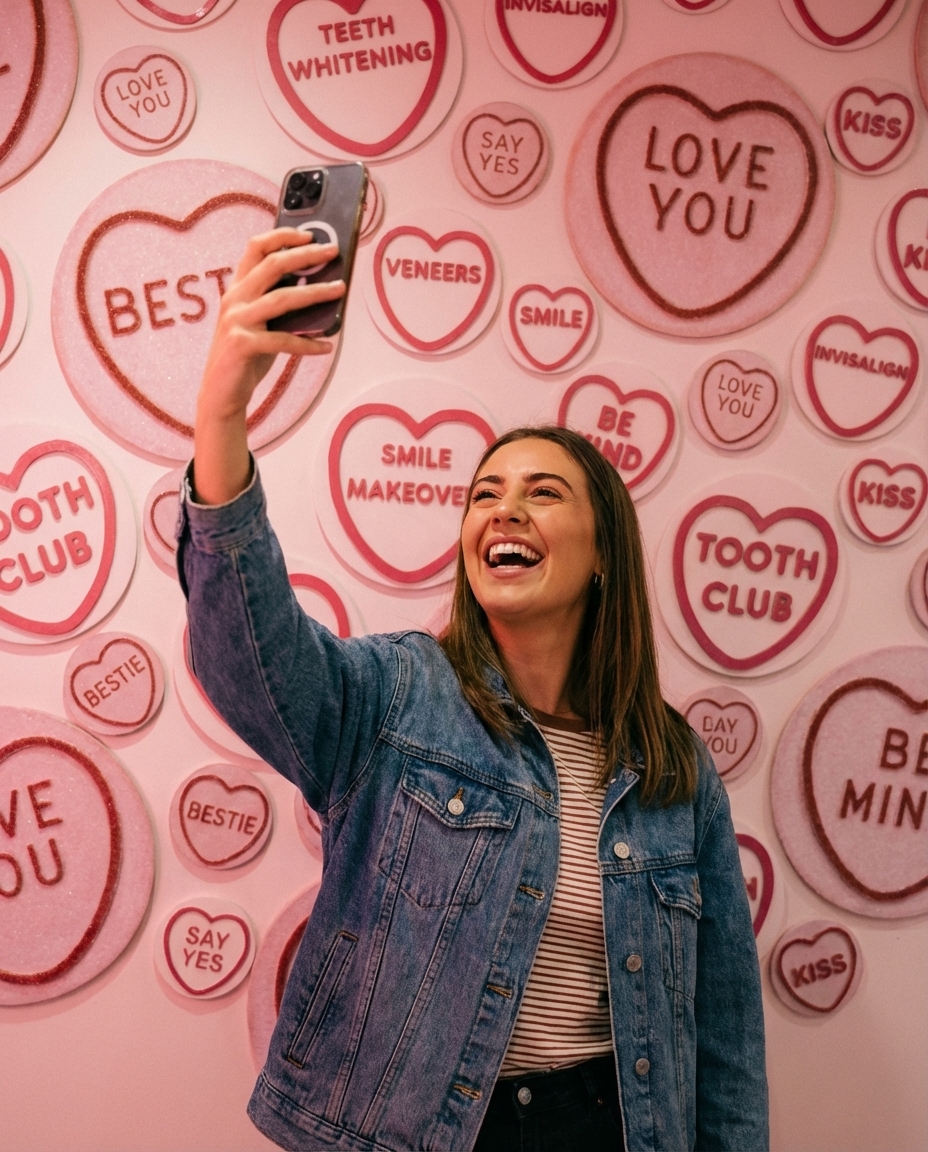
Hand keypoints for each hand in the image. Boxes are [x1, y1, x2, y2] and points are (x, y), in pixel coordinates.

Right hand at [193, 229, 345, 504]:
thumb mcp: (261, 324)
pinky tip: (326, 346)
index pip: (255, 248)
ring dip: (315, 293)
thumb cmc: (247, 357)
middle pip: (273, 265)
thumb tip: (319, 290)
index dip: (281, 236)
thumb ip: (279, 305)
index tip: (309, 234)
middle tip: (332, 252)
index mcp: (237, 289)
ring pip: (282, 298)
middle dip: (305, 255)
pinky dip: (308, 343)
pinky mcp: (242, 345)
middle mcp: (234, 299)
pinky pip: (283, 340)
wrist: (221, 393)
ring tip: (339, 290)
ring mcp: (236, 321)